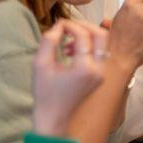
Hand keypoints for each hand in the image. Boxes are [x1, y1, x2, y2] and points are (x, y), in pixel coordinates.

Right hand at [30, 21, 107, 136]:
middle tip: (68, 26)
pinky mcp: (100, 76)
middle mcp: (98, 70)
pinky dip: (88, 46)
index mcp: (84, 68)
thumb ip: (49, 41)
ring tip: (66, 40)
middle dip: (84, 26)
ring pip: (102, 44)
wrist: (54, 117)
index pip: (83, 35)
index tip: (57, 24)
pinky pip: (99, 53)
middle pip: (101, 35)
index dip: (70, 25)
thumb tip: (58, 26)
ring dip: (86, 36)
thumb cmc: (44, 93)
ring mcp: (101, 74)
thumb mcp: (40, 64)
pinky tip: (70, 50)